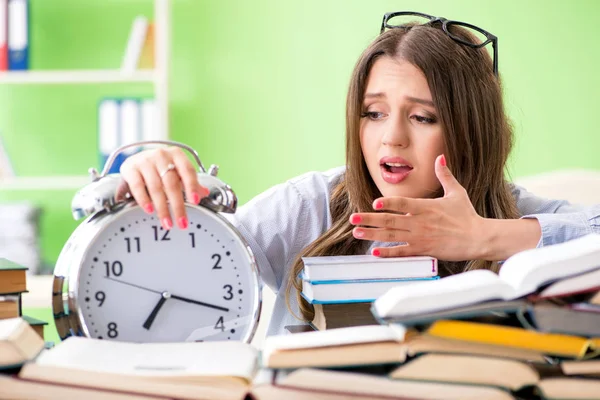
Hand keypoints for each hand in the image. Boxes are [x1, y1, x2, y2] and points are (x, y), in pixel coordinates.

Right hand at [117, 147, 209, 229]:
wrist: (135, 160)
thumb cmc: (160, 167)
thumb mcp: (176, 172)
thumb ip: (190, 182)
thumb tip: (204, 193)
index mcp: (177, 155)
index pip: (187, 171)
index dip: (192, 186)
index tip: (195, 201)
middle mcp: (161, 155)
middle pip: (172, 183)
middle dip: (178, 205)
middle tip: (182, 222)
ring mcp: (145, 161)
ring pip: (156, 187)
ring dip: (162, 208)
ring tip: (167, 222)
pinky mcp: (130, 168)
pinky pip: (138, 186)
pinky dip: (144, 200)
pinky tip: (150, 209)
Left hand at [350, 154, 486, 260]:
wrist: (478, 238)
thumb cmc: (467, 215)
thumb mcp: (456, 192)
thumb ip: (445, 175)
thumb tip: (441, 157)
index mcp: (426, 207)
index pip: (403, 203)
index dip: (388, 203)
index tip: (374, 203)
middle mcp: (420, 222)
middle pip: (390, 221)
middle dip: (369, 220)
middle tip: (353, 219)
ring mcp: (420, 237)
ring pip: (392, 237)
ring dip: (373, 235)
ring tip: (357, 233)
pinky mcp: (424, 250)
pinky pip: (402, 252)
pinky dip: (388, 253)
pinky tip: (375, 252)